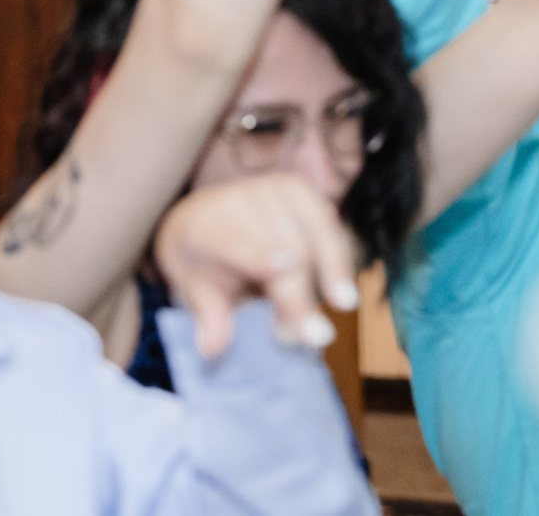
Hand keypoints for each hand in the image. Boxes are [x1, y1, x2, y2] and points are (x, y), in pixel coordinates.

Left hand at [154, 175, 362, 359]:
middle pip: (282, 245)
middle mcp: (241, 199)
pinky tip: (344, 286)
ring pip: (312, 229)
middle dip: (300, 291)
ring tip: (344, 303)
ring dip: (332, 268)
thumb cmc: (203, 260)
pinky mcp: (302, 192)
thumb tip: (213, 348)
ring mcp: (273, 190)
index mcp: (204, 225)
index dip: (259, 254)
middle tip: (314, 336)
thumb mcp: (194, 288)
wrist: (205, 215)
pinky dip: (340, 254)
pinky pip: (329, 222)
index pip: (233, 241)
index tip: (283, 270)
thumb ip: (208, 315)